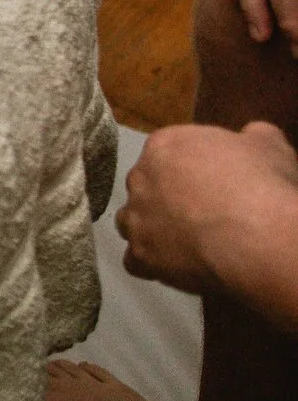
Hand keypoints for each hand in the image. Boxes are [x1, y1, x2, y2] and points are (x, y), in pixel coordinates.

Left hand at [118, 120, 297, 297]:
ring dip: (152, 229)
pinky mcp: (141, 255)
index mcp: (165, 145)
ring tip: (185, 240)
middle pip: (146, 186)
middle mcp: (140, 178)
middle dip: (167, 197)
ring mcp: (136, 218)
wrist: (257, 236)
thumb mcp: (268, 145)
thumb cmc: (262, 184)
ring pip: (132, 222)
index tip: (213, 182)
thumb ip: (252, 136)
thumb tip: (253, 134)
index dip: (191, 169)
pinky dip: (151, 264)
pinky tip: (175, 266)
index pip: (168, 152)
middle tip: (202, 213)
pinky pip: (135, 261)